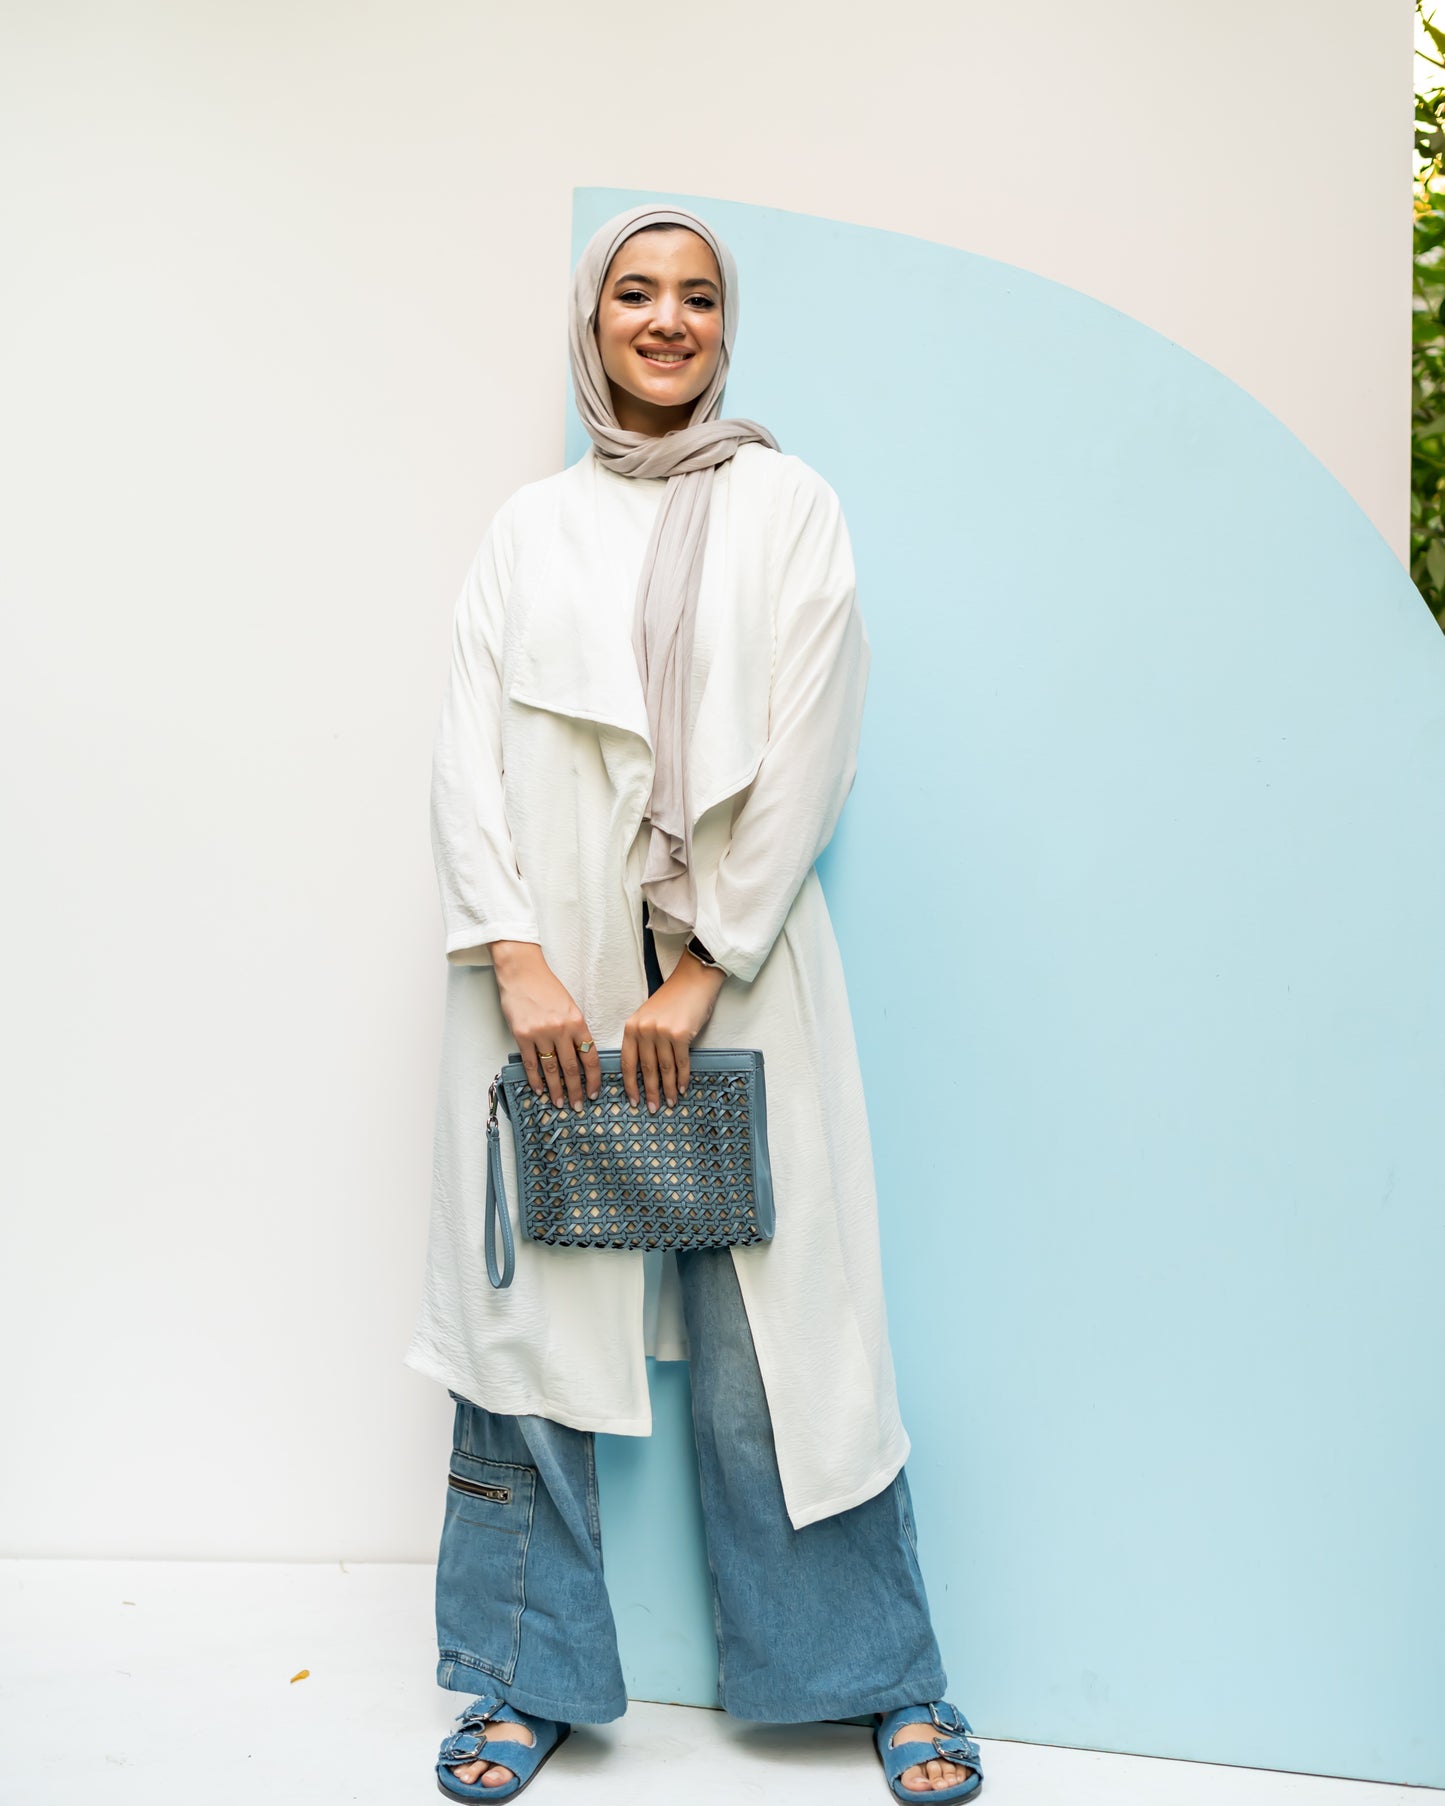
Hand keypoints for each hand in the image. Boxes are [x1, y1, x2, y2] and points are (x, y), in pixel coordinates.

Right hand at [489, 941, 600, 1110]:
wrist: (522, 972)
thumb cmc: (547, 987)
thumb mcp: (570, 1007)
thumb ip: (576, 1031)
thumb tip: (581, 1058)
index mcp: (578, 1022)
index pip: (590, 1057)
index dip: (593, 1078)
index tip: (594, 1092)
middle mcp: (561, 1029)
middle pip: (571, 1068)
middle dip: (576, 1090)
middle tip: (578, 1105)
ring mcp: (540, 1033)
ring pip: (551, 1069)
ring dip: (556, 1089)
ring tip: (559, 1102)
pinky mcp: (521, 1035)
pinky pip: (530, 1063)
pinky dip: (535, 1079)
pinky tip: (539, 1089)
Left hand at [621, 948, 725, 1112]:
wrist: (694, 980)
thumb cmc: (673, 1000)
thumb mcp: (649, 1017)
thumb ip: (644, 1039)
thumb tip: (646, 1070)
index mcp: (632, 1027)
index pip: (627, 1062)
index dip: (630, 1085)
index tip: (633, 1100)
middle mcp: (643, 1030)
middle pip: (646, 1069)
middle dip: (649, 1092)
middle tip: (652, 1109)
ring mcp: (662, 1033)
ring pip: (664, 1069)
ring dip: (667, 1089)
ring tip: (669, 1103)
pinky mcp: (680, 1035)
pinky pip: (681, 1063)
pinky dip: (682, 1078)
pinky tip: (681, 1088)